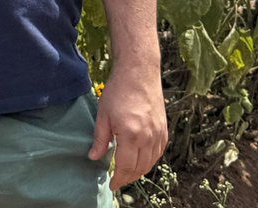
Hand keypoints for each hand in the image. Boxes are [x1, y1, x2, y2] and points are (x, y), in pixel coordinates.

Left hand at [87, 66, 167, 191]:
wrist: (139, 71)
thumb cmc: (118, 90)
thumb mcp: (103, 114)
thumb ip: (100, 139)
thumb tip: (93, 158)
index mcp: (130, 134)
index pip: (124, 167)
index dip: (117, 179)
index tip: (111, 185)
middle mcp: (147, 137)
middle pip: (138, 168)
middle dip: (127, 177)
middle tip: (117, 180)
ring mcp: (158, 133)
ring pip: (150, 162)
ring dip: (139, 171)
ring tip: (127, 172)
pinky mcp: (164, 129)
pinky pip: (158, 152)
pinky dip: (150, 160)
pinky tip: (141, 160)